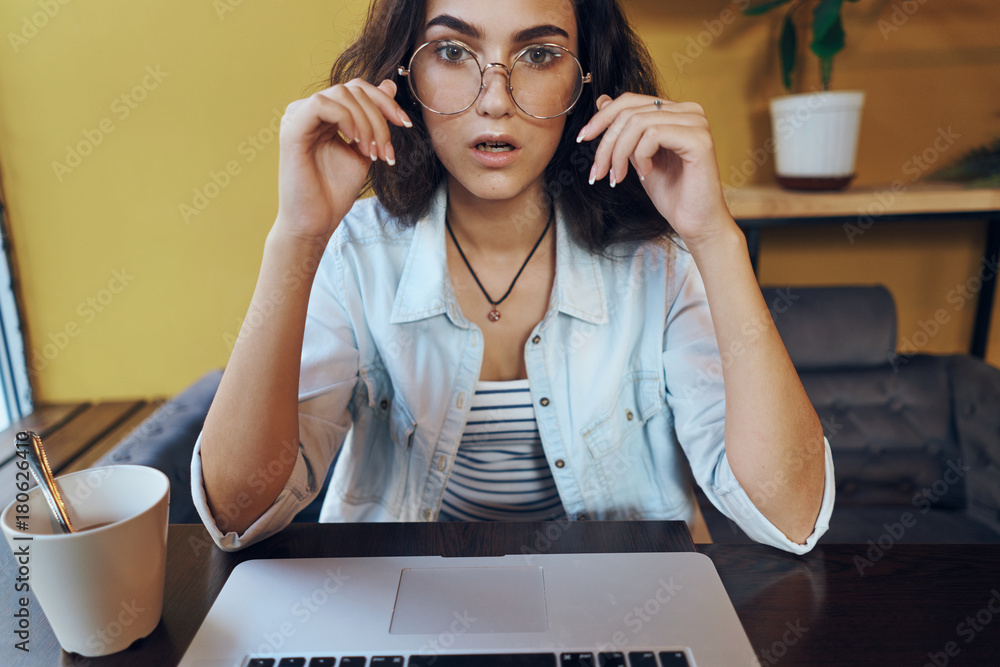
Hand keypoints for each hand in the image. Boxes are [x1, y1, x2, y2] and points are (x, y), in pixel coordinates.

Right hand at [272, 78, 412, 243]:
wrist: (316, 222)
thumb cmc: (335, 191)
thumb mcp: (364, 149)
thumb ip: (374, 119)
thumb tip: (389, 85)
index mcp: (324, 114)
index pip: (357, 90)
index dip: (385, 102)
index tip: (406, 124)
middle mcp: (308, 111)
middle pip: (353, 90)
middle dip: (380, 119)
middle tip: (386, 152)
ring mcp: (297, 117)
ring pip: (341, 94)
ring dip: (367, 123)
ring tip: (372, 153)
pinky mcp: (291, 130)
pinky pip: (321, 105)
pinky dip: (345, 119)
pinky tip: (355, 141)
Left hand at [577, 93, 737, 249]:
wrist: (695, 223)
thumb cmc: (672, 194)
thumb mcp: (638, 157)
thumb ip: (625, 130)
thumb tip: (602, 100)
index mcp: (675, 112)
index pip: (630, 100)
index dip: (602, 117)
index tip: (582, 138)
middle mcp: (689, 111)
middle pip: (630, 112)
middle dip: (606, 143)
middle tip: (599, 172)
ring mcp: (696, 123)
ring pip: (638, 122)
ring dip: (619, 153)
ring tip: (618, 177)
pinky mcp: (699, 139)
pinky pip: (653, 135)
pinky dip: (640, 156)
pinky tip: (645, 174)